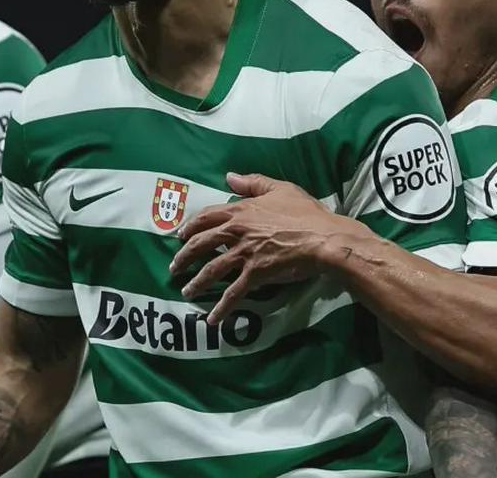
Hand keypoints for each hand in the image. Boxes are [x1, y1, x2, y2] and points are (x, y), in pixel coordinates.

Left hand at [170, 173, 367, 323]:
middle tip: (174, 267)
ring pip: (211, 270)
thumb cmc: (304, 212)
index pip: (206, 217)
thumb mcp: (279, 188)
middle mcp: (236, 232)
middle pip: (201, 244)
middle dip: (184, 257)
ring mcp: (244, 254)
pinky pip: (233, 293)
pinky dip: (222, 308)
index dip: (190, 226)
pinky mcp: (255, 274)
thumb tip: (229, 176)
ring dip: (196, 282)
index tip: (180, 235)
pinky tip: (213, 319)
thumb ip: (252, 182)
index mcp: (240, 210)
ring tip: (186, 292)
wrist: (322, 238)